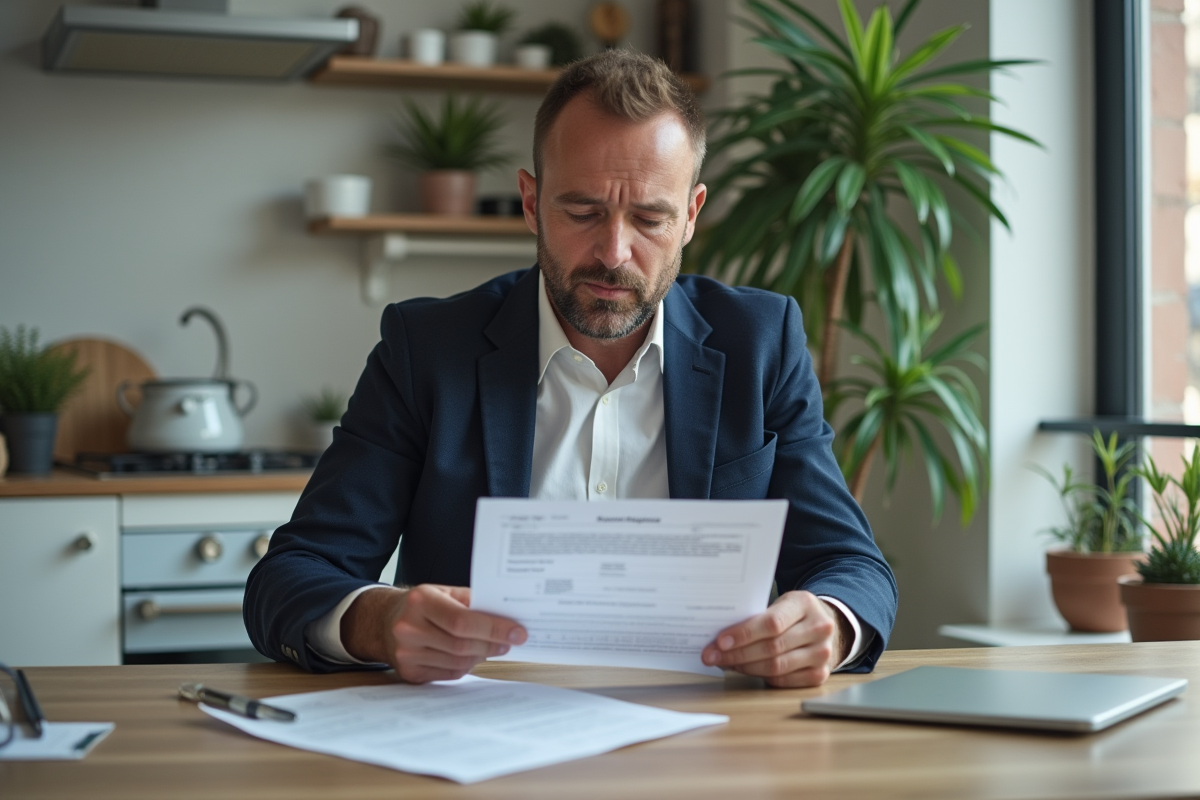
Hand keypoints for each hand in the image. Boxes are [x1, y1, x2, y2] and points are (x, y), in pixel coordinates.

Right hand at [342, 584, 526, 683]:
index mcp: (420, 601)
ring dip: (481, 655)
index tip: (517, 632)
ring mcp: (406, 654)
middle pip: (462, 645)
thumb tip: (507, 616)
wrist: (383, 622)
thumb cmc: (422, 605)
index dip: (493, 628)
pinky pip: (448, 673)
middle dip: (492, 644)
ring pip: (457, 662)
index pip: (462, 621)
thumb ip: (472, 601)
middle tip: (511, 641)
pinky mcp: (409, 673)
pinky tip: (472, 655)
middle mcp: (408, 628)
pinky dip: (466, 665)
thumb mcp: (443, 592)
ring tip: (493, 647)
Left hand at [700, 591, 848, 687]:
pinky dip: (760, 676)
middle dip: (737, 654)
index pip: (772, 623)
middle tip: (712, 656)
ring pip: (776, 666)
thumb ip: (758, 615)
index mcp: (805, 604)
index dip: (744, 634)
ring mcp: (822, 653)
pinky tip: (745, 669)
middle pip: (772, 647)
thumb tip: (722, 635)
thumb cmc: (794, 614)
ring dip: (745, 667)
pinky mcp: (820, 674)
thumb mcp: (781, 603)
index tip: (720, 641)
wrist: (827, 626)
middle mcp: (819, 629)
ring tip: (725, 663)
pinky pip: (783, 680)